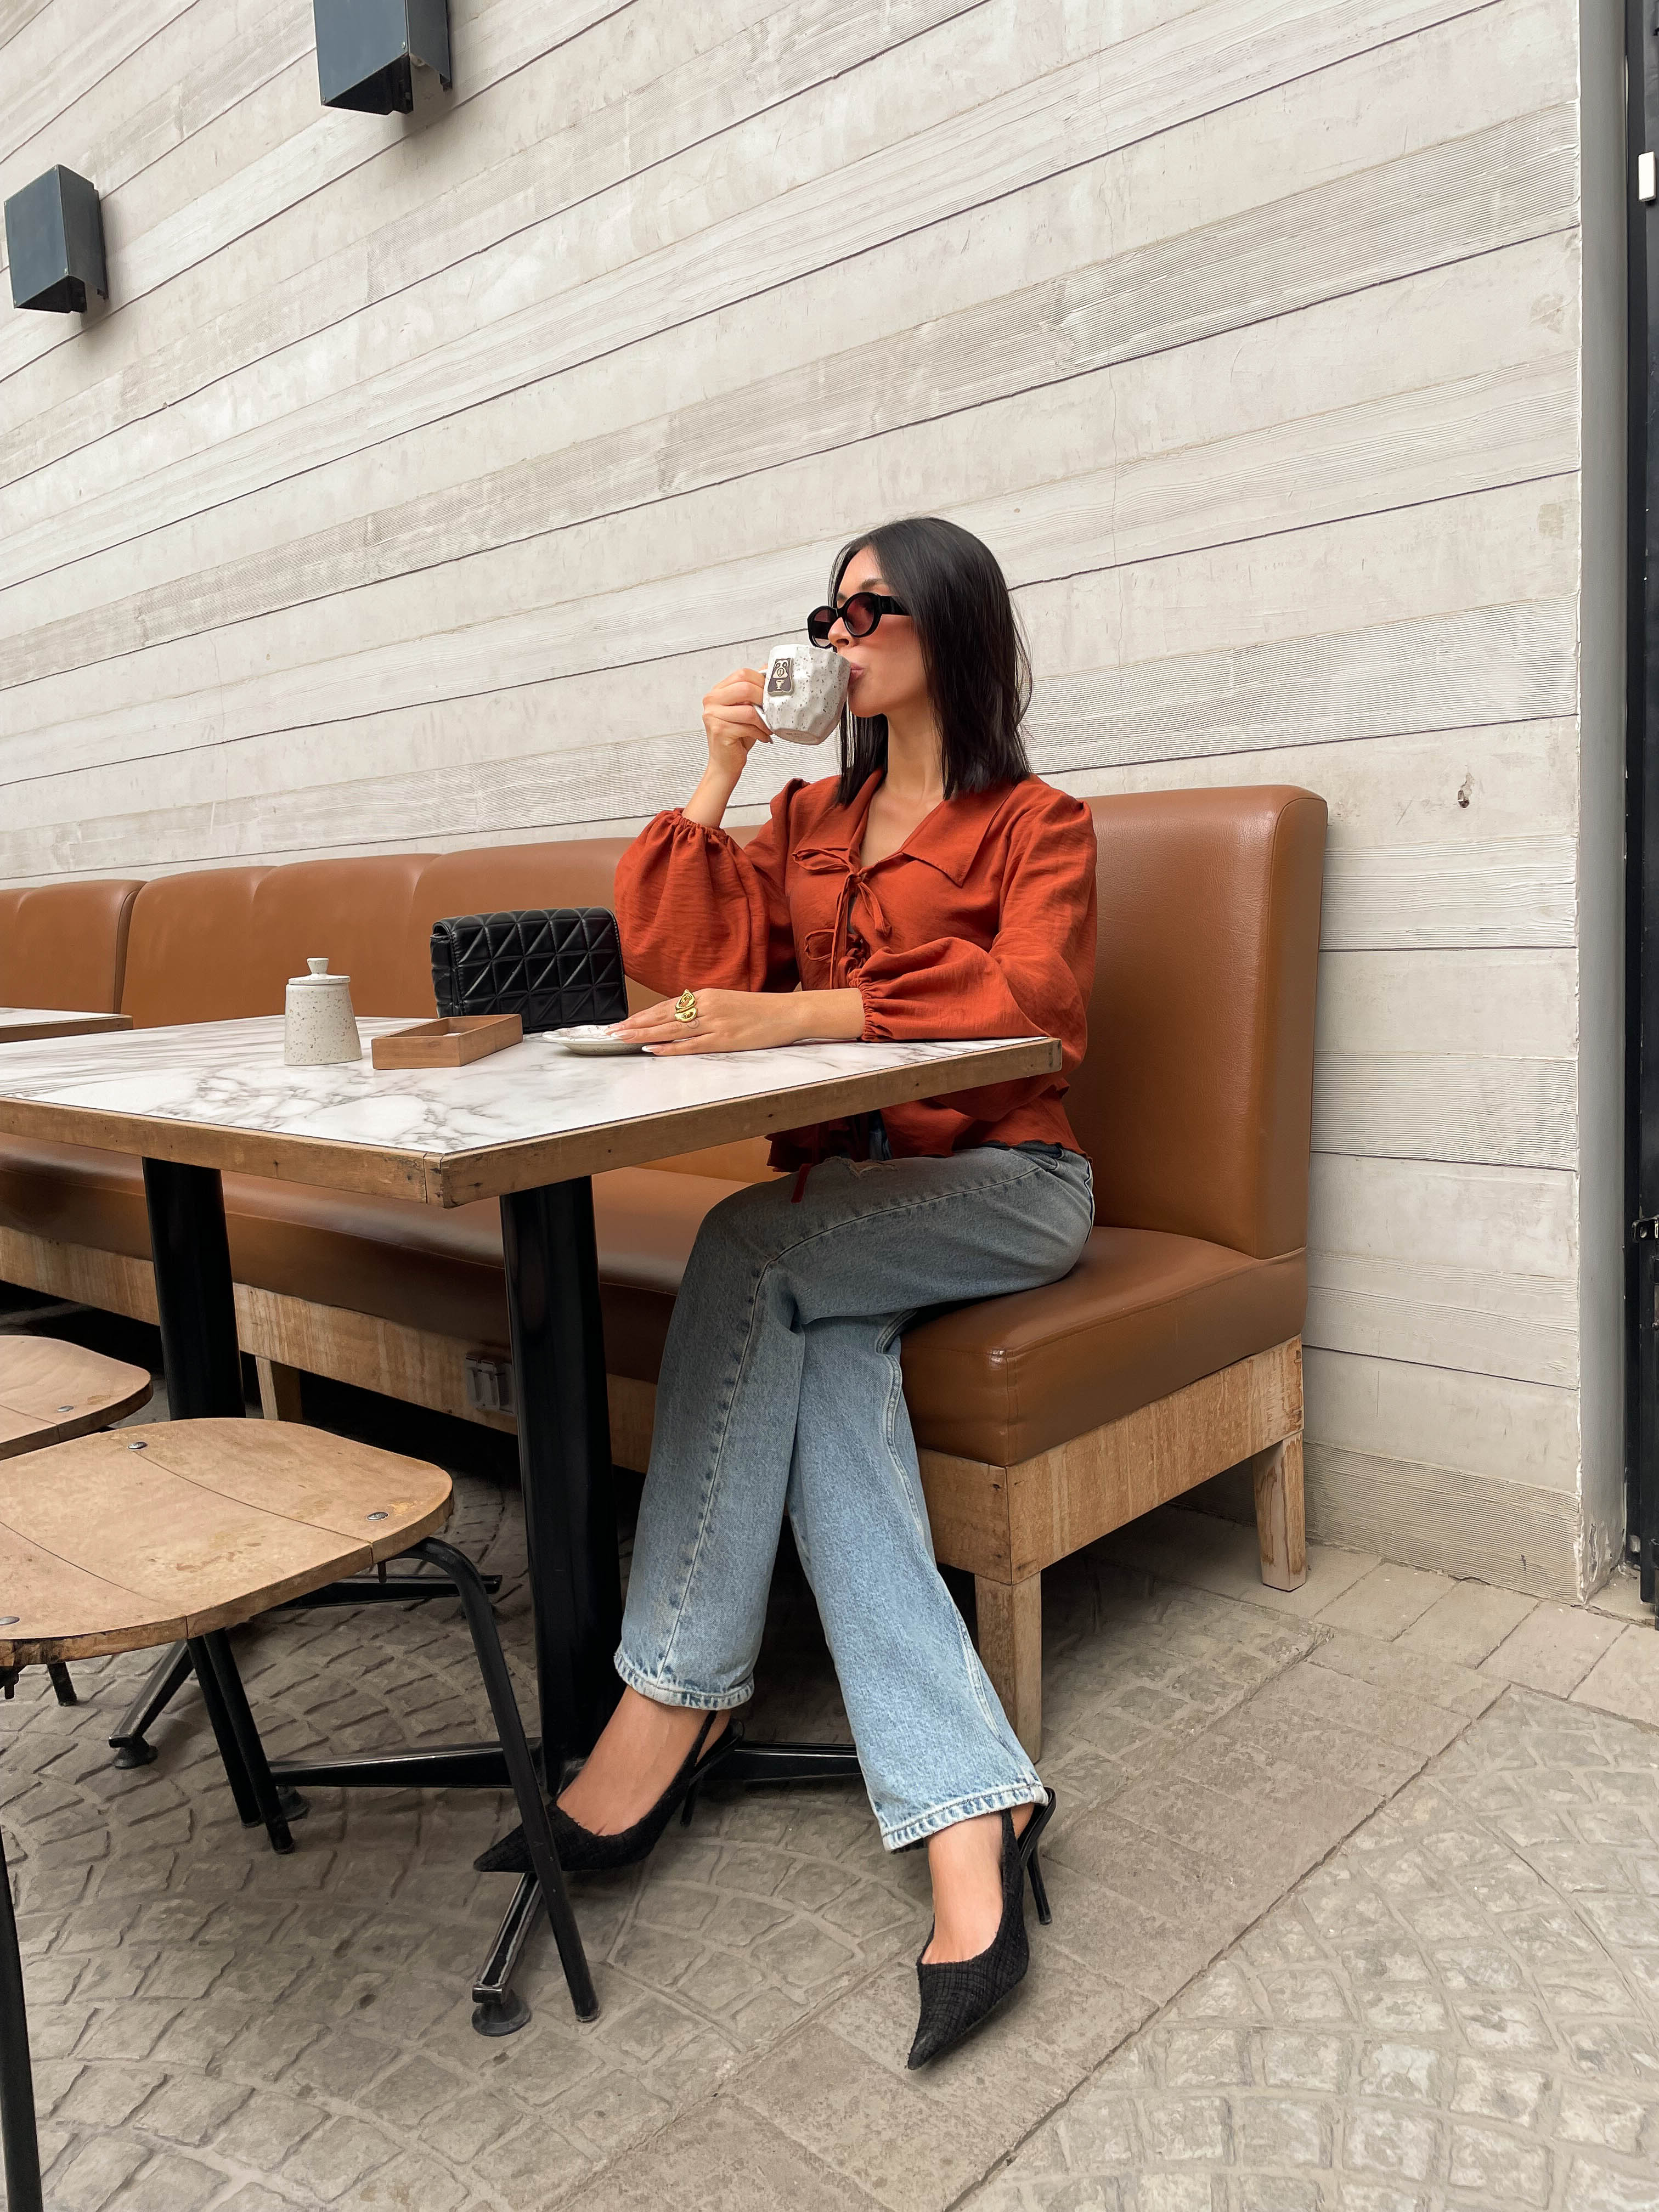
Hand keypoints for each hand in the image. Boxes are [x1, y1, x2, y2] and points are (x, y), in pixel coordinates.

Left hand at [611, 987, 805, 1055]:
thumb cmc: (761, 1011)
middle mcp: (707, 1006)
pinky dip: (669, 1048)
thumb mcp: (728, 1003)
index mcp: (707, 995)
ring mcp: (715, 1023)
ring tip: (622, 1039)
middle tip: (611, 1031)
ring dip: (644, 1035)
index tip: (623, 1021)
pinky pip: (691, 1045)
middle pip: (663, 1016)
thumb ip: (705, 1010)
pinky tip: (652, 1050)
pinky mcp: (724, 1039)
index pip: (667, 1006)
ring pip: (671, 1030)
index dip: (643, 1014)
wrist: (789, 1012)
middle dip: (635, 1024)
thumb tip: (683, 1019)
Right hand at [701, 669, 770, 786]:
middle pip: (745, 687)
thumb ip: (754, 690)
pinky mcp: (719, 730)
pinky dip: (760, 732)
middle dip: (764, 699)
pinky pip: (747, 726)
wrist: (726, 762)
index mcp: (718, 691)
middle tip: (773, 710)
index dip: (762, 682)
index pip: (742, 674)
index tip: (772, 693)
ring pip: (748, 709)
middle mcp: (712, 700)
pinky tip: (762, 737)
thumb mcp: (747, 708)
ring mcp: (713, 715)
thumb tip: (769, 668)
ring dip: (764, 720)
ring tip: (769, 727)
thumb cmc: (737, 736)